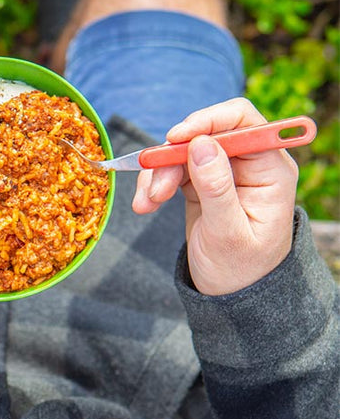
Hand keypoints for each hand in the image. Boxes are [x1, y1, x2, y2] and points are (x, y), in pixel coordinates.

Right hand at [132, 98, 298, 294]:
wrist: (230, 297)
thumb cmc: (240, 271)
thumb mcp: (228, 234)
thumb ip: (216, 188)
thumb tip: (202, 144)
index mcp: (270, 170)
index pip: (243, 122)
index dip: (209, 121)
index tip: (176, 138)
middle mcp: (249, 163)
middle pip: (207, 133)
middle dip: (175, 156)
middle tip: (155, 189)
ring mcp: (224, 171)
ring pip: (184, 150)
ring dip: (159, 173)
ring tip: (147, 204)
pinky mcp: (202, 182)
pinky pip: (173, 168)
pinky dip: (155, 183)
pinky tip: (146, 205)